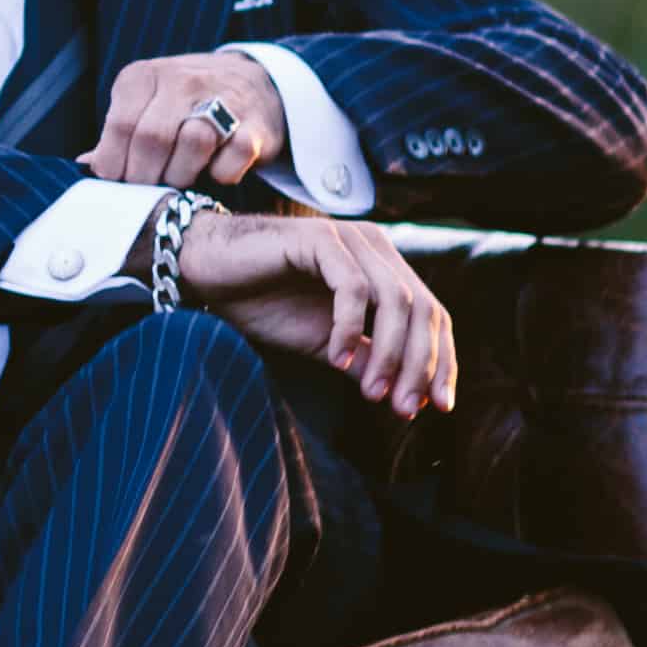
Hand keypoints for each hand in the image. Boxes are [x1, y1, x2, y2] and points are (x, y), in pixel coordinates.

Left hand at [94, 52, 285, 189]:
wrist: (251, 81)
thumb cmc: (183, 104)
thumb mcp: (143, 106)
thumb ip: (117, 134)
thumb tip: (85, 165)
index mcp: (144, 76)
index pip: (120, 125)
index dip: (115, 165)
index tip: (119, 181)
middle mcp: (183, 79)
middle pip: (152, 139)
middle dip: (145, 176)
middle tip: (149, 187)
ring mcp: (224, 98)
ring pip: (193, 144)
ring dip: (182, 175)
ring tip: (180, 177)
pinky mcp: (256, 124)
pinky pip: (231, 160)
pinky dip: (221, 176)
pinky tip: (215, 170)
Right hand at [175, 206, 455, 420]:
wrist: (205, 270)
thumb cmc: (262, 301)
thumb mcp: (325, 344)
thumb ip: (367, 360)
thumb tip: (409, 396)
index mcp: (384, 268)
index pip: (433, 314)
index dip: (442, 360)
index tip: (439, 406)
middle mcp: (375, 247)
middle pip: (423, 309)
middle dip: (420, 364)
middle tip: (403, 408)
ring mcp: (349, 239)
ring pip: (396, 300)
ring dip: (390, 352)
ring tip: (371, 393)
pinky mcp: (320, 238)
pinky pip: (353, 288)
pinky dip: (350, 328)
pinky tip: (337, 358)